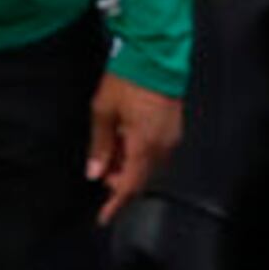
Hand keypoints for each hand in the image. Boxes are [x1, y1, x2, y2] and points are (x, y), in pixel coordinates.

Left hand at [87, 74, 184, 223]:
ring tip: (110, 152)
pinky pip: (155, 151)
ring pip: (148, 166)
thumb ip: (100, 146)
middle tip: (101, 170)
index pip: (130, 186)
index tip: (103, 217)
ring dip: (128, 166)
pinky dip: (138, 153)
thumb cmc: (128, 79)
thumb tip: (94, 173)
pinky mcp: (174, 126)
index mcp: (145, 145)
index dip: (115, 204)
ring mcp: (171, 136)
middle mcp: (163, 146)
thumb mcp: (103, 112)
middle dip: (119, 181)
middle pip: (140, 178)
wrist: (156, 51)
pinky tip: (124, 141)